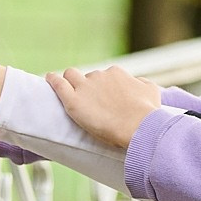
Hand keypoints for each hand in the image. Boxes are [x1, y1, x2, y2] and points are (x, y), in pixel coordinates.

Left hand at [47, 65, 161, 149]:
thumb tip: (137, 82)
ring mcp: (85, 87)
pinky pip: (58, 84)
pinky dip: (52, 80)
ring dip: (70, 83)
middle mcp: (100, 76)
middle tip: (90, 101)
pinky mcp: (73, 100)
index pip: (105, 76)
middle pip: (88, 77)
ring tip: (69, 92)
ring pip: (71, 77)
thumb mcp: (152, 91)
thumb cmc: (148, 113)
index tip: (104, 98)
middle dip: (87, 86)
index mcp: (116, 73)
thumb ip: (142, 84)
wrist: (139, 127)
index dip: (103, 87)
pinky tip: (49, 79)